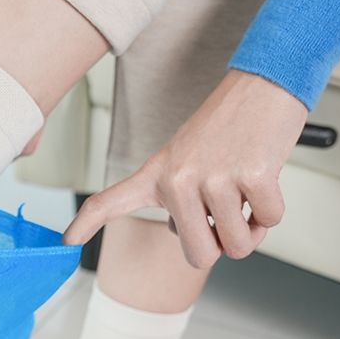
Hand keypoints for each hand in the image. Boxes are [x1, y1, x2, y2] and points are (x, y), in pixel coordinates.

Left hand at [62, 70, 308, 267]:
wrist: (265, 83)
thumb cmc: (227, 128)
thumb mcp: (186, 159)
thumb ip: (179, 200)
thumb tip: (185, 236)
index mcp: (157, 175)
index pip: (110, 201)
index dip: (87, 223)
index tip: (68, 241)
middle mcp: (179, 179)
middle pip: (200, 256)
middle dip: (222, 246)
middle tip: (229, 218)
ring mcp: (215, 177)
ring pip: (238, 245)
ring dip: (252, 229)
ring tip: (246, 194)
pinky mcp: (252, 175)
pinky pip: (268, 221)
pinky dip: (272, 211)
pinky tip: (264, 182)